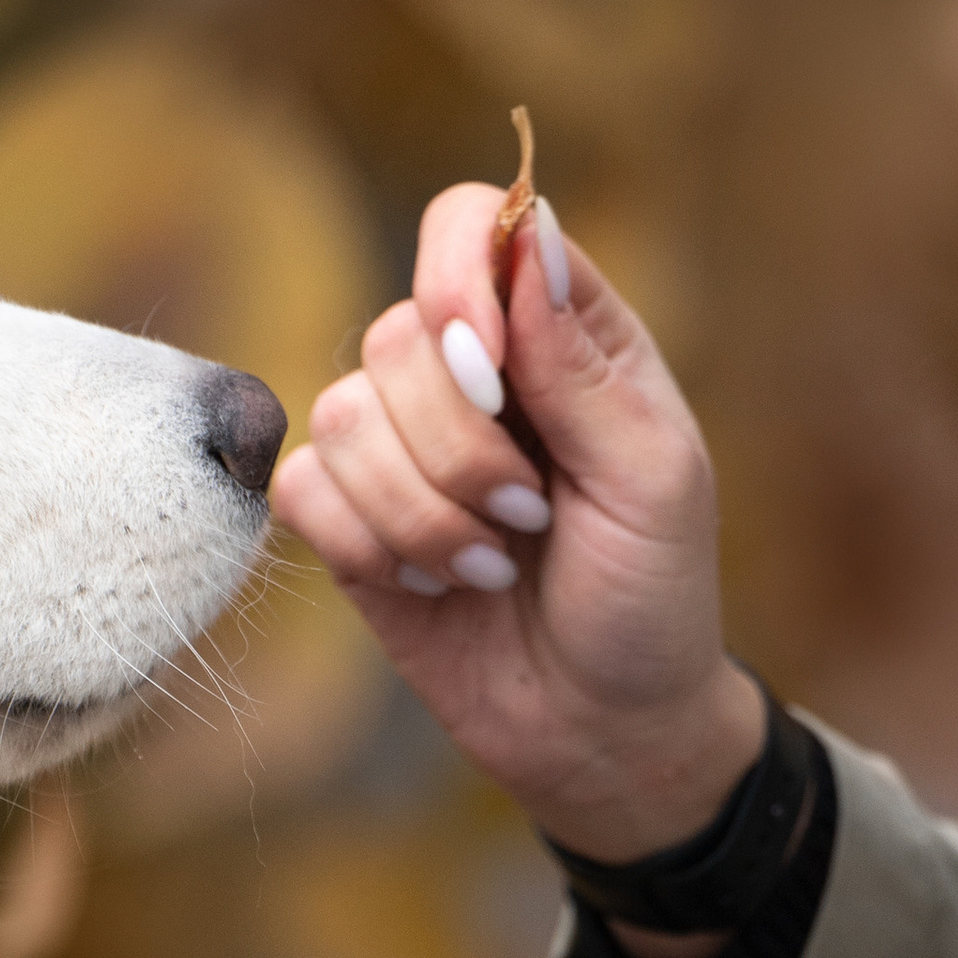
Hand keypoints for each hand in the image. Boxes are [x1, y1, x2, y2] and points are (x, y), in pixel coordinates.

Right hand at [267, 183, 762, 867]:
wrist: (604, 731)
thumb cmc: (651, 600)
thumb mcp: (653, 481)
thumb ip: (583, 363)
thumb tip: (524, 230)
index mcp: (559, 332)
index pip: (467, 225)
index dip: (457, 283)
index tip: (491, 372)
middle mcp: (472, 370)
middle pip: (395, 336)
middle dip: (461, 449)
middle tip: (531, 517)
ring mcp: (401, 443)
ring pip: (342, 417)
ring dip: (424, 514)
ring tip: (492, 566)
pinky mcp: (349, 519)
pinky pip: (303, 489)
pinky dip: (370, 546)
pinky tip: (434, 585)